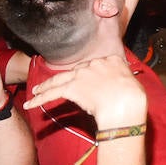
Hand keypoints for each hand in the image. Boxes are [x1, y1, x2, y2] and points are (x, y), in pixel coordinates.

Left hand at [23, 53, 146, 128]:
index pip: (96, 66)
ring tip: (37, 90)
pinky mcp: (71, 87)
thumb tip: (122, 87)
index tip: (85, 80)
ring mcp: (82, 74)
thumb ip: (123, 80)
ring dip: (46, 86)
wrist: (126, 104)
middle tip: (57, 84)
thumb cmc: (134, 98)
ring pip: (59, 80)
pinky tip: (30, 104)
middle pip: (75, 71)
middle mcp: (95, 64)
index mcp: (112, 60)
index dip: (88, 74)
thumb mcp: (133, 83)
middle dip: (65, 79)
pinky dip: (40, 99)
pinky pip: (52, 93)